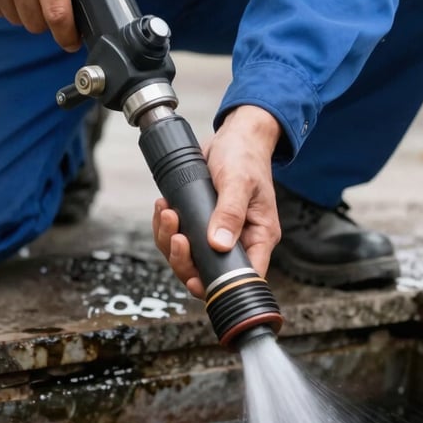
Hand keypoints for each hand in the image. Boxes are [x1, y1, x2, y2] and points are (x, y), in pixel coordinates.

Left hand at [152, 106, 281, 297]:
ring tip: (167, 214)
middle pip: (208, 271)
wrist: (234, 137)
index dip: (220, 286)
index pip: (244, 275)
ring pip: (188, 256)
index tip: (196, 282)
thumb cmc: (245, 157)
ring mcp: (217, 234)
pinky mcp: (200, 223)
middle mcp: (238, 240)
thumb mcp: (239, 182)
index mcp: (258, 237)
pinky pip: (178, 238)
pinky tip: (164, 209)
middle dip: (185, 259)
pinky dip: (166, 227)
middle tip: (177, 237)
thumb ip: (230, 213)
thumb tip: (219, 244)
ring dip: (171, 240)